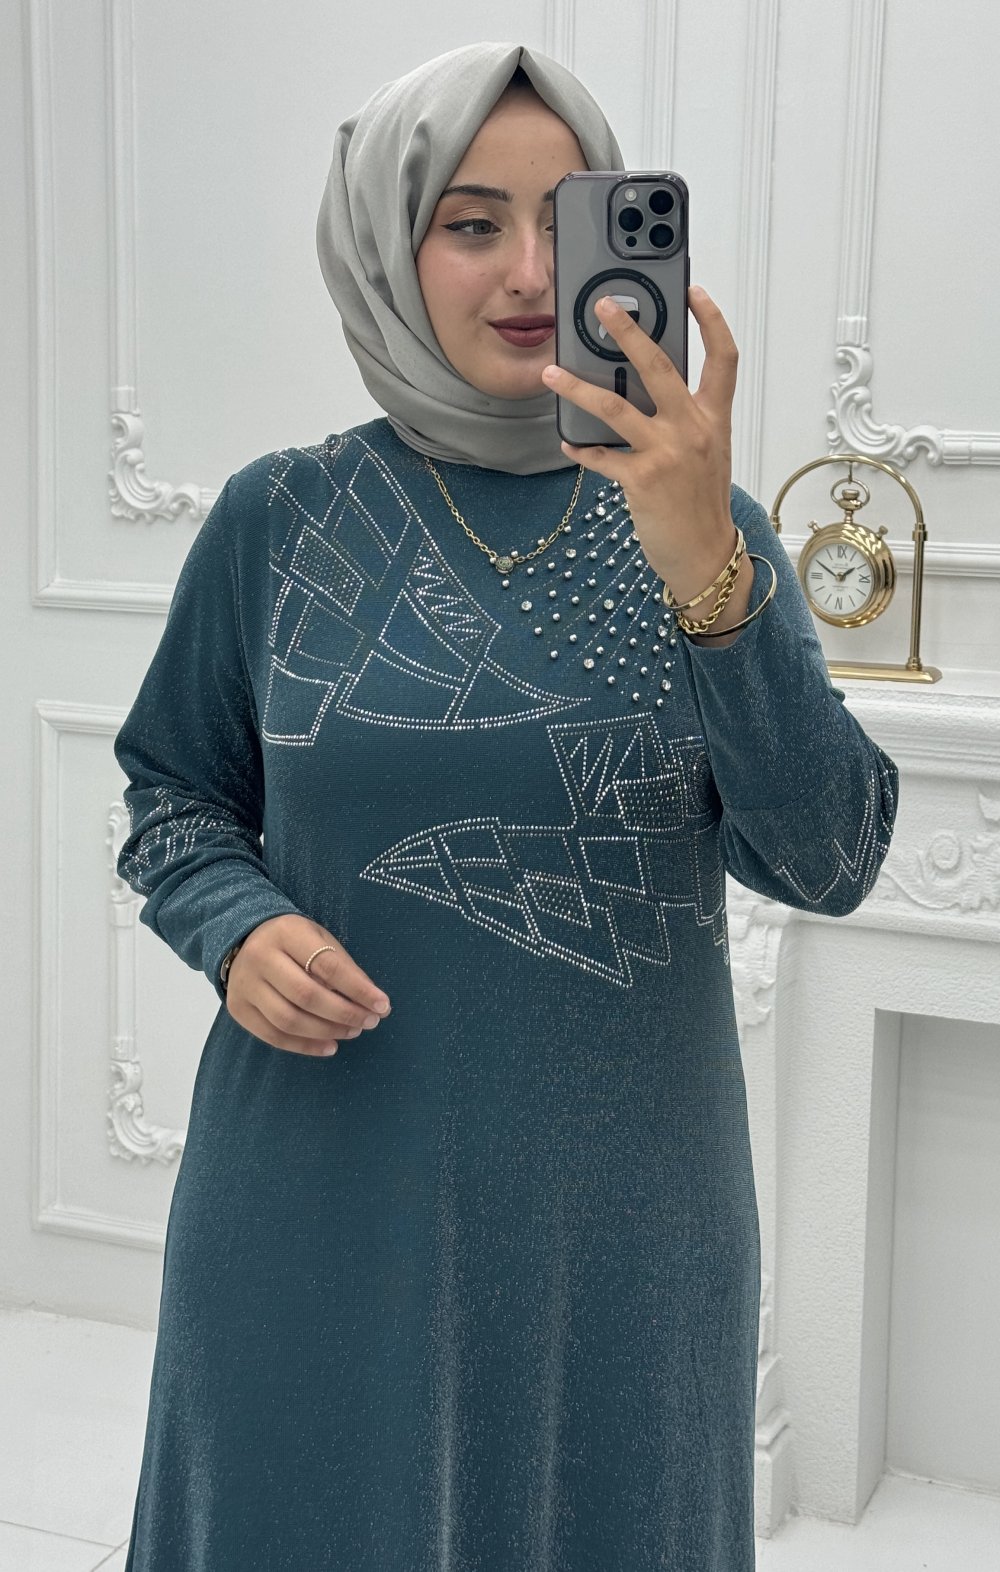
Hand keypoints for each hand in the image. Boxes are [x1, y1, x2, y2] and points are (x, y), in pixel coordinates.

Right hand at [226, 914, 390, 1057]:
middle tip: (369, 1023)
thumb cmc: (293, 942)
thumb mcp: (320, 940)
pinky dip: (305, 1047)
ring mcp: (245, 985)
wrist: (243, 939)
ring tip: (352, 1032)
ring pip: (289, 1020)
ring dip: (327, 1032)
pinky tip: (329, 1047)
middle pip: (307, 995)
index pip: (328, 965)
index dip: (358, 989)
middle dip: (344, 1013)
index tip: (382, 1005)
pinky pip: (273, 1036)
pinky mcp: (238, 1009)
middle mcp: (261, 958)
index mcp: (287, 933)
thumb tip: (375, 1003)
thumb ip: (344, 968)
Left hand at [541, 286, 738, 600]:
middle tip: (603, 307)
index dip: (711, 320)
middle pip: (659, 366)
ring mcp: (668, 453)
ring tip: (551, 374)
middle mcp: (693, 429)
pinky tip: (566, 442)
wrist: (705, 555)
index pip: (723, 358)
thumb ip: (686, 419)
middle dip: (629, 331)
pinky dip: (580, 449)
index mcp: (714, 418)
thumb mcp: (707, 454)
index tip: (693, 292)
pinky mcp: (642, 480)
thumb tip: (646, 391)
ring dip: (578, 388)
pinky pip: (601, 456)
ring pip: (616, 407)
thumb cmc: (702, 505)